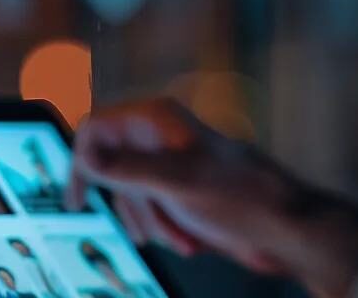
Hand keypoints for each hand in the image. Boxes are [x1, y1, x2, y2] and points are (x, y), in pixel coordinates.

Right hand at [67, 98, 357, 297]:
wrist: (280, 225)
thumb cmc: (240, 195)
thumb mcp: (177, 182)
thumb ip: (127, 169)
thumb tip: (85, 158)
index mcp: (157, 119)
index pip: (95, 127)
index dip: (81, 161)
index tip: (77, 199)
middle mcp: (160, 135)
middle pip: (110, 166)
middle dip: (130, 205)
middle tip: (146, 229)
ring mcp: (170, 162)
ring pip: (130, 194)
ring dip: (150, 222)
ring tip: (179, 235)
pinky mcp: (180, 188)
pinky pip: (150, 209)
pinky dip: (162, 227)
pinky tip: (187, 239)